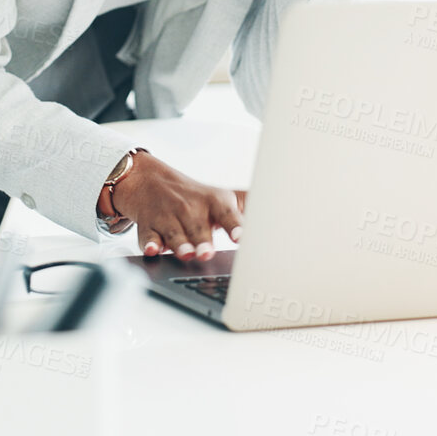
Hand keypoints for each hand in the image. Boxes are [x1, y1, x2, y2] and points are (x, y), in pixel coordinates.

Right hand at [107, 153, 242, 261]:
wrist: (150, 181)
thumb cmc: (195, 196)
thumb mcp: (224, 198)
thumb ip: (250, 207)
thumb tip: (288, 212)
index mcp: (214, 202)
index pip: (227, 212)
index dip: (235, 224)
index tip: (241, 237)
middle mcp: (191, 208)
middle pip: (198, 227)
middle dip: (203, 241)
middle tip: (208, 253)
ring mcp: (169, 217)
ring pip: (174, 233)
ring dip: (180, 244)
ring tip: (187, 254)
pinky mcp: (149, 226)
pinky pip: (148, 236)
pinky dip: (149, 244)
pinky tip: (153, 250)